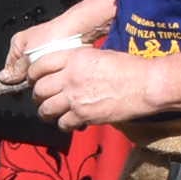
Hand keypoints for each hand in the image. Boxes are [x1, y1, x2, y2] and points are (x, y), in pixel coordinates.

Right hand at [1, 7, 107, 84]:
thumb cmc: (54, 36)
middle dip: (31, 77)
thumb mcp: (29, 57)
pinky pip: (52, 67)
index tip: (19, 87)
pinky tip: (59, 70)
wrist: (79, 29)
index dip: (14, 79)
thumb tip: (5, 78)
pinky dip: (55, 70)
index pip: (9, 68)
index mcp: (17, 43)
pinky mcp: (57, 51)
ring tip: (51, 73)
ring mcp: (43, 48)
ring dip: (44, 75)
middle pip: (24, 70)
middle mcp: (29, 44)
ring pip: (39, 70)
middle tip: (38, 79)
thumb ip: (17, 70)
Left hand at [30, 44, 162, 128]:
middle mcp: (70, 76)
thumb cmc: (130, 68)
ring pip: (46, 109)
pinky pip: (62, 123)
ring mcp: (75, 97)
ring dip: (46, 112)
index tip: (35, 79)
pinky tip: (69, 122)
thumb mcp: (99, 54)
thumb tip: (67, 70)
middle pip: (39, 89)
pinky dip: (63, 125)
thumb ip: (78, 61)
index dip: (33, 74)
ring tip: (50, 113)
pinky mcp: (83, 115)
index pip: (40, 65)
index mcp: (74, 57)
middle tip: (43, 98)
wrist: (147, 85)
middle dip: (38, 95)